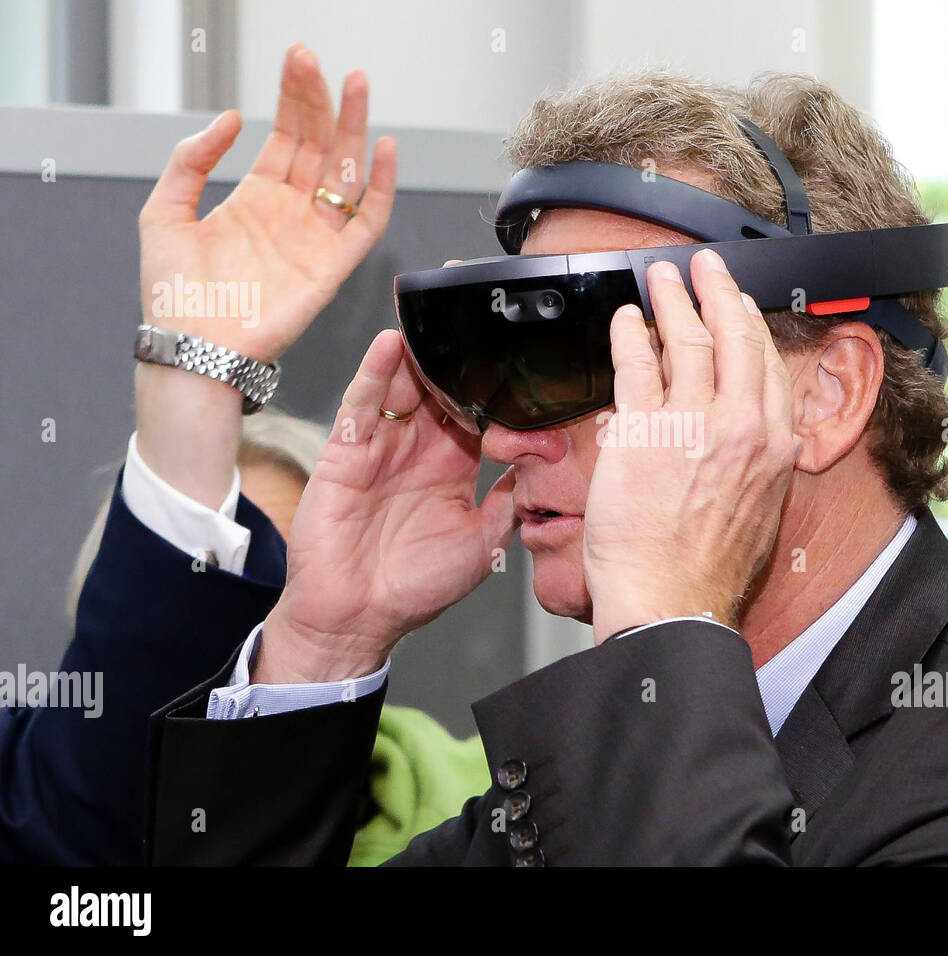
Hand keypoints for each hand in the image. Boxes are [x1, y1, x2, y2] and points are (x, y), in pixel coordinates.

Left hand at [134, 44, 395, 507]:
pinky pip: (366, 223)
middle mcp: (291, 214)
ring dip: (355, 129)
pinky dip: (379, 188)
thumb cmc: (173, 292)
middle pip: (319, 146)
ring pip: (346, 174)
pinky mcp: (333, 268)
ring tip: (356, 86)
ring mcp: (315, 239)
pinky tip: (383, 150)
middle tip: (323, 62)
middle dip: (324, 101)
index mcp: (255, 200)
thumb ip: (191, 160)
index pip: (286, 138)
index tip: (297, 60)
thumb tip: (229, 119)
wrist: (190, 346)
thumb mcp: (163, 211)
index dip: (293, 98)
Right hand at [255, 330, 517, 682]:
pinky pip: (362, 403)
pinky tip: (391, 345)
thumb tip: (544, 470)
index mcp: (451, 468)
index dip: (496, 392)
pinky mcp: (346, 451)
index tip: (523, 369)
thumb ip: (510, 501)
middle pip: (440, 391)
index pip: (477, 416)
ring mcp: (381, 447)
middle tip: (483, 327)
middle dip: (459, 362)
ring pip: (404, 387)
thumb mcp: (483, 542)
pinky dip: (375, 372)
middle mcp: (418, 451)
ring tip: (442, 324)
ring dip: (421, 356)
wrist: (358, 618)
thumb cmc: (414, 589)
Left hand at [583, 249, 800, 641]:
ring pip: (686, 339)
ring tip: (661, 277)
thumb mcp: (759, 513)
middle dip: (718, 291)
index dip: (750, 327)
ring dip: (672, 298)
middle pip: (734, 337)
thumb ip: (754, 468)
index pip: (767, 367)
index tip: (738, 308)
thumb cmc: (707, 575)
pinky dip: (630, 333)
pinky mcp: (643, 430)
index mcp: (773, 447)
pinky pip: (637, 364)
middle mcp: (741, 427)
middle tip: (706, 268)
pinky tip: (625, 319)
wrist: (674, 606)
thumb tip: (740, 448)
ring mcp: (692, 424)